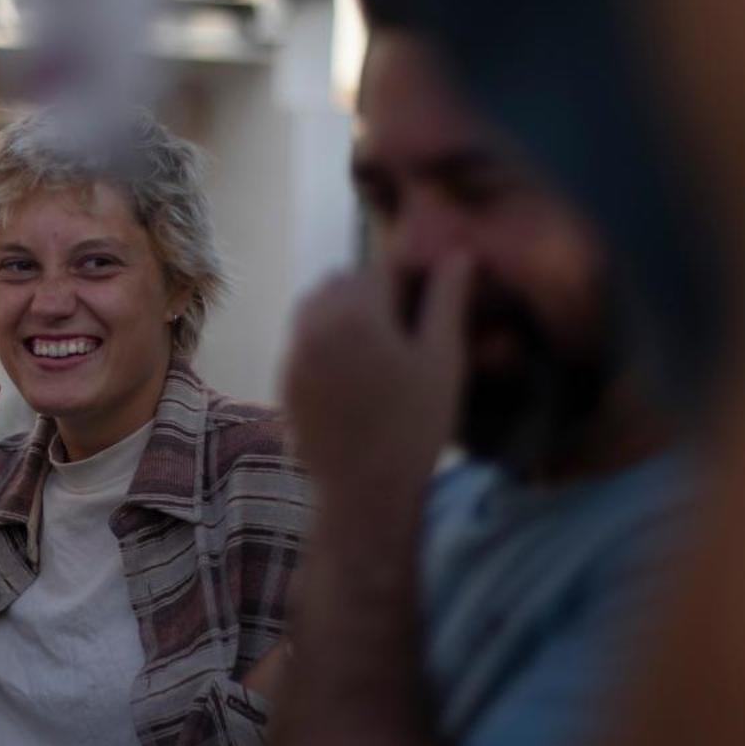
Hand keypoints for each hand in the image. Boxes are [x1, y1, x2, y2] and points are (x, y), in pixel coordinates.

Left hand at [282, 253, 469, 523]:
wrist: (365, 491)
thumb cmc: (416, 425)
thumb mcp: (443, 360)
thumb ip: (448, 301)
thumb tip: (460, 254)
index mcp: (356, 311)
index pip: (380, 267)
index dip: (407, 277)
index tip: (425, 301)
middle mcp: (314, 323)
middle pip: (342, 280)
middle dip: (371, 290)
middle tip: (403, 324)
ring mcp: (293, 352)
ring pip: (315, 305)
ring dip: (343, 309)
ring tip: (377, 343)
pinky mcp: (284, 378)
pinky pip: (302, 338)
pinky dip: (324, 338)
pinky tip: (353, 371)